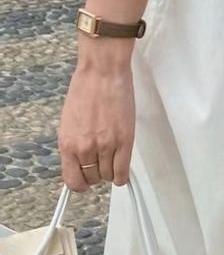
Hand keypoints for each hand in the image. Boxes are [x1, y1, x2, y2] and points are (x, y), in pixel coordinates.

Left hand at [58, 39, 135, 191]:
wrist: (103, 72)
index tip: (85, 179)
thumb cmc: (86, 89)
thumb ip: (74, 144)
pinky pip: (122, 171)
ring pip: (108, 176)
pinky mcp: (124, 141)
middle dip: (96, 173)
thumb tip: (78, 161)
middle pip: (92, 179)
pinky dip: (122, 175)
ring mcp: (106, 146)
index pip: (72, 180)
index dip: (80, 183)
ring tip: (111, 157)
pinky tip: (121, 168)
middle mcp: (85, 148)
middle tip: (100, 163)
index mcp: (67, 144)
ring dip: (110, 170)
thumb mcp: (69, 122)